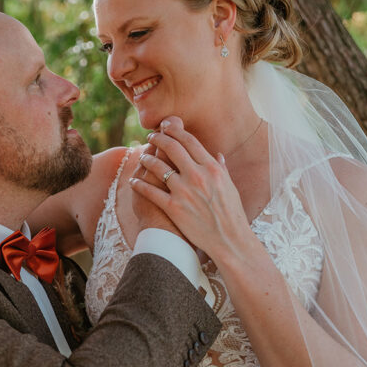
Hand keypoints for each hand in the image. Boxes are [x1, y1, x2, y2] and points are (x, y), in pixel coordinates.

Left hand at [130, 117, 250, 259]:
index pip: (190, 141)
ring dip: (146, 159)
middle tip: (151, 136)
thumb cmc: (232, 214)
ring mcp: (183, 191)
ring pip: (157, 167)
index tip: (166, 127)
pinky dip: (139, 184)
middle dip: (158, 139)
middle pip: (171, 148)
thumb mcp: (231, 187)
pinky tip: (134, 180)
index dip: (175, 131)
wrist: (229, 240)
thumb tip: (217, 155)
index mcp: (212, 168)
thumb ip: (222, 168)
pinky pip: (150, 191)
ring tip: (142, 157)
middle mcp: (197, 176)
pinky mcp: (173, 207)